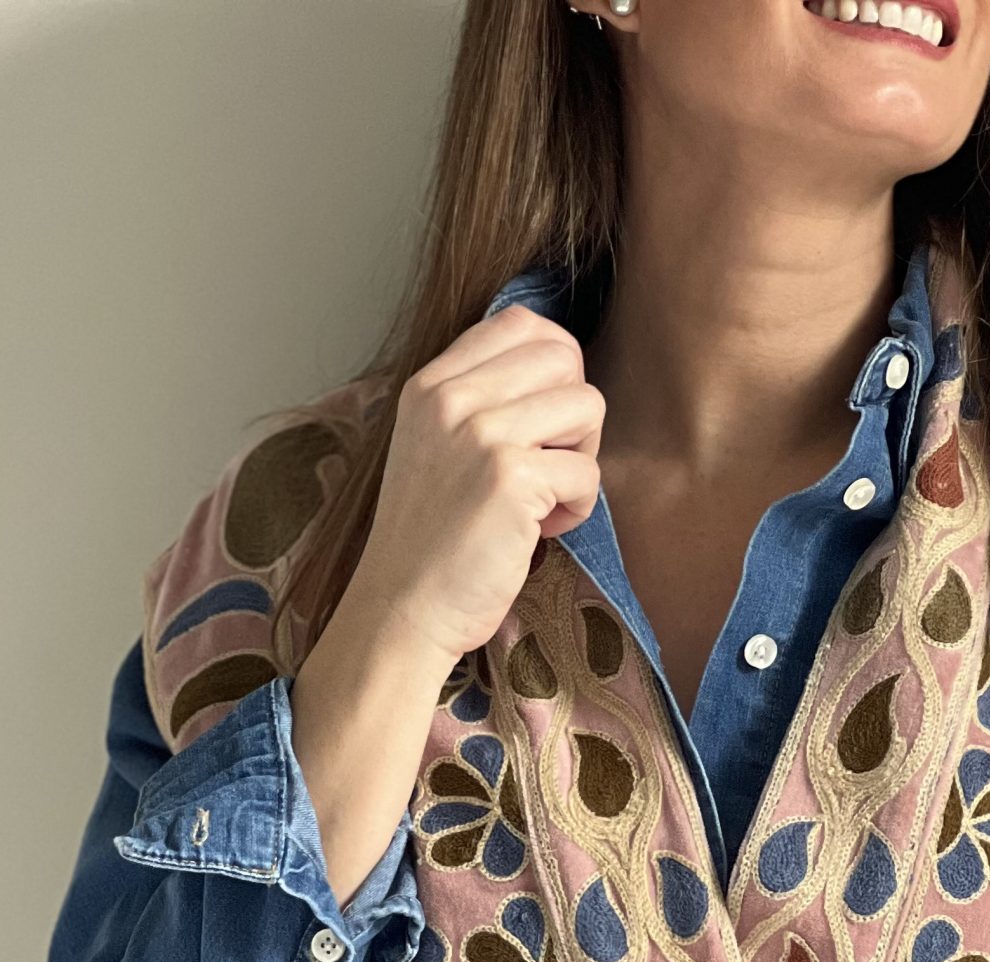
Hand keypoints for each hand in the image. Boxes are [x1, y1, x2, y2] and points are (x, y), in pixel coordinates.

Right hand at [348, 302, 606, 666]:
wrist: (402, 609)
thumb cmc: (429, 542)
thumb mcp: (433, 448)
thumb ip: (478, 404)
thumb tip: (557, 377)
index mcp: (431, 383)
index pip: (519, 323)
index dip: (553, 368)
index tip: (542, 422)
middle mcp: (453, 397)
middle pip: (563, 357)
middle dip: (575, 413)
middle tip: (549, 464)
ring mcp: (481, 433)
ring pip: (587, 405)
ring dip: (581, 457)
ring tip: (545, 498)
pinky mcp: (512, 477)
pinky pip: (588, 471)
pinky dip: (578, 507)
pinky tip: (541, 530)